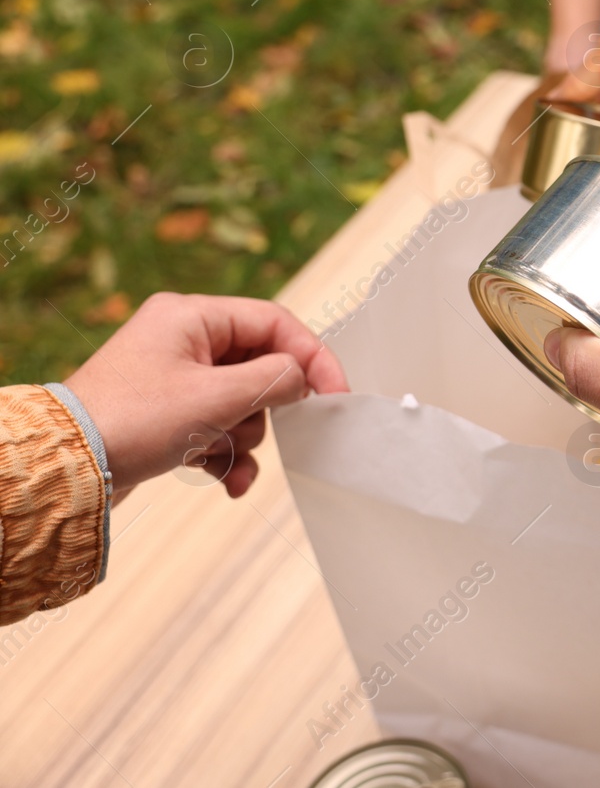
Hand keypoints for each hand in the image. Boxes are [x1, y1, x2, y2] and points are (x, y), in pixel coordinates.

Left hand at [64, 293, 348, 501]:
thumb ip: (274, 380)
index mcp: (192, 316)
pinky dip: (226, 454)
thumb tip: (301, 379)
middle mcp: (183, 339)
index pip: (275, 323)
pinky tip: (227, 482)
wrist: (66, 471)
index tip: (336, 395)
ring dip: (243, 439)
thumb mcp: (217, 398)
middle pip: (259, 367)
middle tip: (260, 432)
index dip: (313, 358)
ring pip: (241, 403)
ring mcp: (173, 377)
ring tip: (222, 461)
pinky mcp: (166, 413)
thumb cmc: (132, 421)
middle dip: (264, 411)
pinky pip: (217, 426)